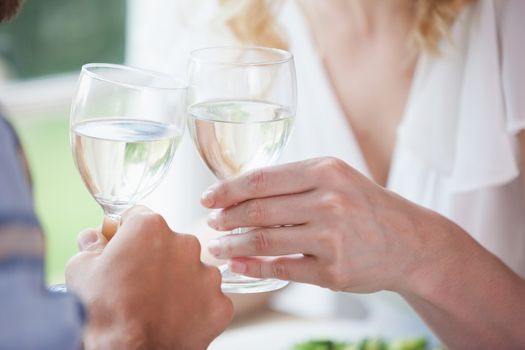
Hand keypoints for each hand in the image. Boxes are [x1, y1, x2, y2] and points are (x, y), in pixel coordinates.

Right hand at [65, 206, 232, 349]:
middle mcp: (185, 242)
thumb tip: (94, 238)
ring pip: (193, 270)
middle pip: (170, 243)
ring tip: (158, 305)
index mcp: (151, 227)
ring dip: (179, 282)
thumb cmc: (103, 312)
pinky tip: (177, 319)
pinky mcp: (220, 302)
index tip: (123, 250)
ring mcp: (207, 273)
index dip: (128, 235)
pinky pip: (208, 299)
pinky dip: (196, 308)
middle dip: (157, 259)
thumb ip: (91, 246)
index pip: (140, 218)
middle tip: (139, 285)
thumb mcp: (81, 270)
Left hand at [202, 157, 453, 293]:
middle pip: (259, 211)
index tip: (208, 198)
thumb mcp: (336, 179)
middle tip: (211, 224)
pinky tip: (238, 266)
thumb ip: (295, 181)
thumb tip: (243, 192)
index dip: (227, 190)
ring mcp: (331, 239)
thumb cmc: (365, 206)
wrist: (409, 242)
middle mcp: (328, 202)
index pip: (262, 179)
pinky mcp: (333, 271)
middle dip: (226, 218)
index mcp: (325, 172)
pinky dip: (253, 268)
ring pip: (265, 241)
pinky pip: (282, 269)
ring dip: (233, 246)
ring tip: (217, 248)